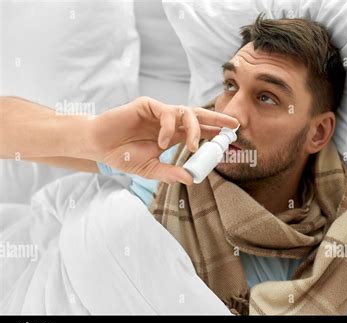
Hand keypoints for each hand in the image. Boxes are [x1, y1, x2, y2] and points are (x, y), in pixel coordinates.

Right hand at [91, 97, 238, 184]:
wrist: (99, 147)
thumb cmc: (122, 156)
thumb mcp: (150, 169)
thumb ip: (169, 173)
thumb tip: (191, 179)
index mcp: (173, 135)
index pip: (199, 131)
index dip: (215, 133)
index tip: (230, 139)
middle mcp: (169, 122)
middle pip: (199, 116)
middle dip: (217, 119)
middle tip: (234, 125)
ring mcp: (159, 113)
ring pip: (186, 112)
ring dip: (195, 129)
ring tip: (193, 147)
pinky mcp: (147, 105)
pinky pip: (166, 112)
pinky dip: (169, 127)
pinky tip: (163, 142)